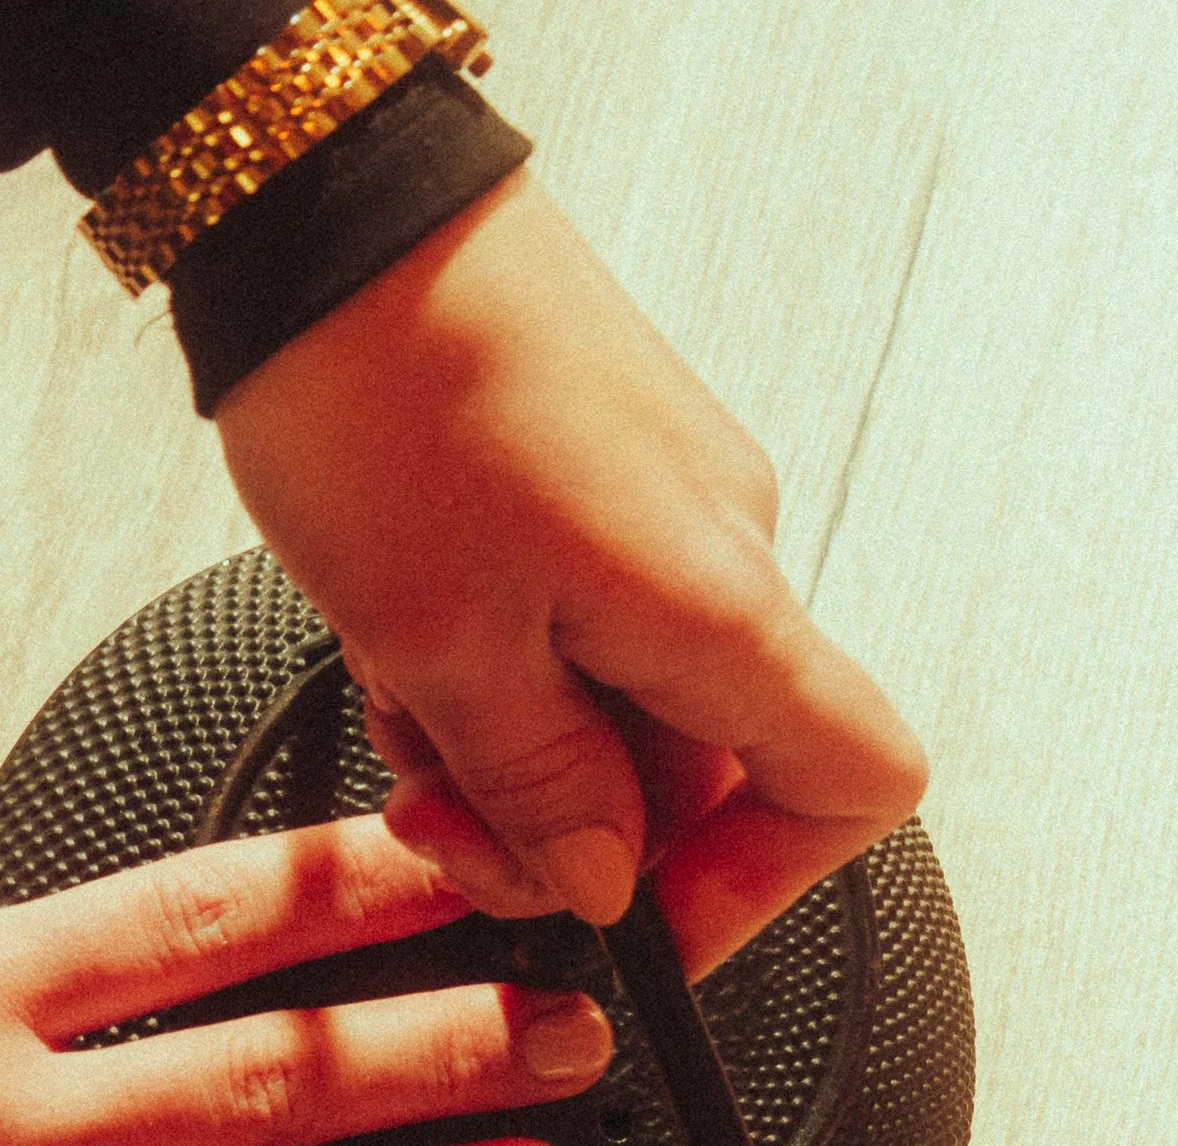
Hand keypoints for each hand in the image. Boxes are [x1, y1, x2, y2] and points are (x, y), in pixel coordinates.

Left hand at [212, 172, 929, 976]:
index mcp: (720, 608)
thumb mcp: (441, 650)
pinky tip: (411, 629)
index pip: (855, 785)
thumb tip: (607, 883)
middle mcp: (728, 547)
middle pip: (709, 764)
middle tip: (448, 825)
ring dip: (516, 742)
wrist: (322, 195)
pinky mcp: (612, 462)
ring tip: (402, 701)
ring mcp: (674, 500)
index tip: (650, 918)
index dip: (764, 885)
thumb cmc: (383, 384)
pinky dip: (506, 655)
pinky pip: (591, 611)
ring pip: (631, 694)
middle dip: (572, 825)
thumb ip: (543, 795)